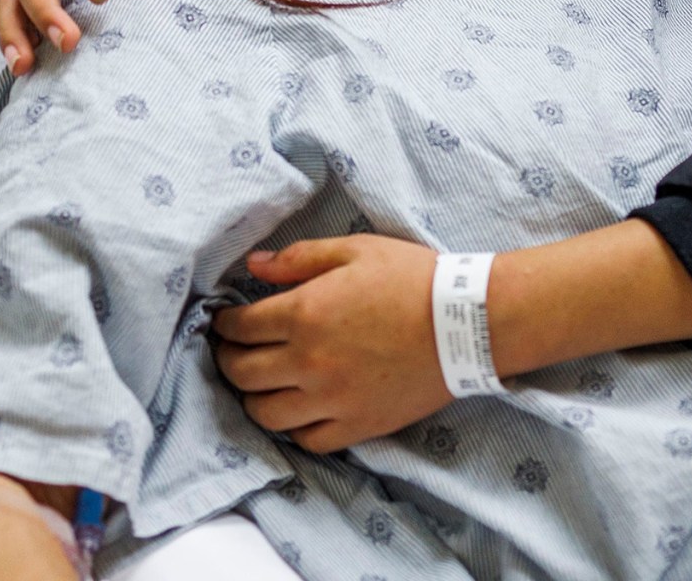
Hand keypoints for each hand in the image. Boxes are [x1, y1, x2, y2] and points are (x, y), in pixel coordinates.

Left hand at [211, 237, 452, 453]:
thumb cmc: (412, 279)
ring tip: (259, 383)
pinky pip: (307, 440)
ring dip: (252, 397)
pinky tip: (297, 410)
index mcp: (303, 314)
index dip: (224, 323)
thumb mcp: (356, 250)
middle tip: (233, 350)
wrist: (467, 323)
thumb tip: (254, 265)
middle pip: (241, 373)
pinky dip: (293, 427)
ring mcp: (331, 400)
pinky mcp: (356, 425)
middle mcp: (308, 363)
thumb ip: (299, 258)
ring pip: (265, 413)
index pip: (239, 328)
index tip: (227, 320)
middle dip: (228, 359)